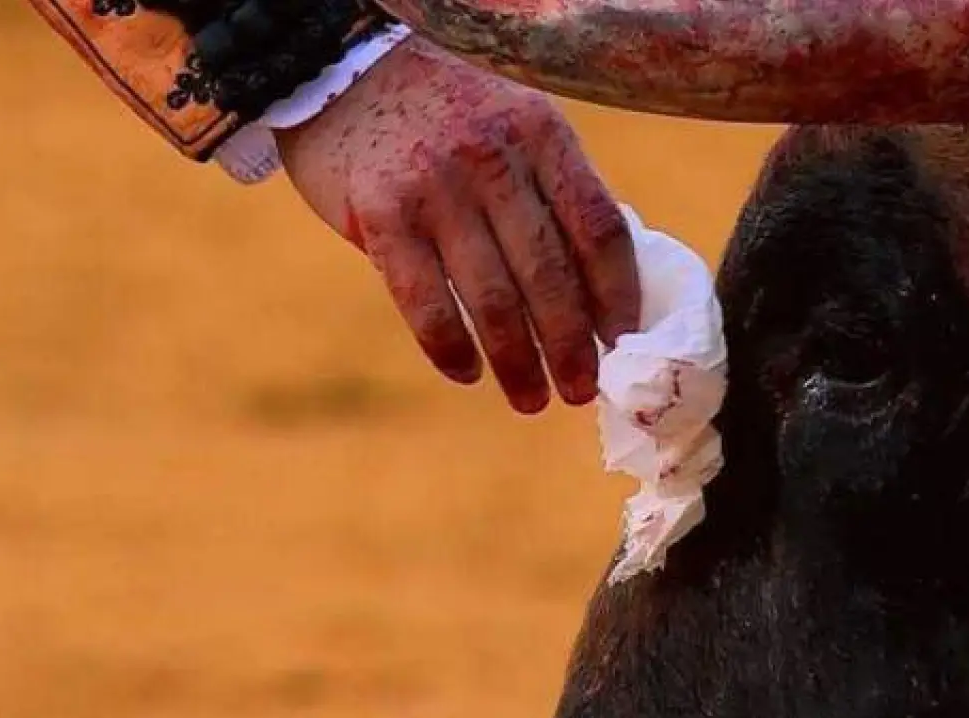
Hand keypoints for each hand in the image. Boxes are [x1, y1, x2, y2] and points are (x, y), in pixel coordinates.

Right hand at [276, 37, 639, 414]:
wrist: (345, 68)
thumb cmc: (444, 113)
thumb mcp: (512, 124)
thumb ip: (548, 190)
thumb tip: (596, 287)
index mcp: (543, 134)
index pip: (599, 228)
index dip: (618, 297)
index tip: (623, 342)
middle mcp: (494, 159)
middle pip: (551, 275)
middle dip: (572, 348)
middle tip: (580, 391)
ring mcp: (436, 188)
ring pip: (494, 300)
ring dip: (517, 363)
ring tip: (530, 399)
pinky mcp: (382, 215)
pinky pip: (426, 303)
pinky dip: (451, 348)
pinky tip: (466, 373)